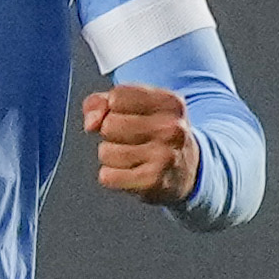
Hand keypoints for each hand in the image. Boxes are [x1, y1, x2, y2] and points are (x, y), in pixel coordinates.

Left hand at [84, 81, 200, 205]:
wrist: (188, 171)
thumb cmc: (156, 134)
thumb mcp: (136, 107)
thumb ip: (101, 103)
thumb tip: (91, 123)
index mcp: (170, 103)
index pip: (117, 97)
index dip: (114, 108)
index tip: (130, 116)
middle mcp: (172, 128)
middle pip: (109, 125)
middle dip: (111, 134)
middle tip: (132, 140)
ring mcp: (164, 156)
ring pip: (106, 152)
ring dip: (112, 156)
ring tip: (133, 158)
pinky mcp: (153, 181)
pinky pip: (108, 176)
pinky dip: (112, 176)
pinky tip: (130, 174)